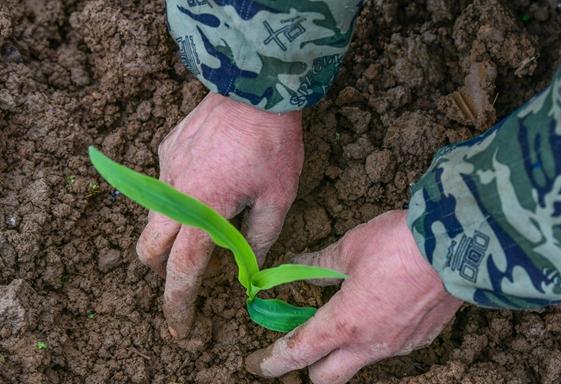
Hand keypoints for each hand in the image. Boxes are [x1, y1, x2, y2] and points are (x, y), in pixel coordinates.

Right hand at [136, 93, 303, 338]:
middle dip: (165, 270)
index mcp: (203, 211)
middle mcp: (174, 193)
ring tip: (210, 215)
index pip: (181, 270)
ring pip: (154, 217)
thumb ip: (260, 239)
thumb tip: (250, 267)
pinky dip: (180, 195)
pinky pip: (165, 183)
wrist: (256, 87)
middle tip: (193, 269)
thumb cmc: (273, 144)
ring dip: (173, 231)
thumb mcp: (278, 198)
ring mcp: (165, 169)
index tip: (180, 327)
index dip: (179, 303)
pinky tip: (210, 176)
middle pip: (150, 250)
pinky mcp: (167, 148)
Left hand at [245, 210, 461, 383]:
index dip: (273, 361)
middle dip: (308, 366)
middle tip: (302, 341)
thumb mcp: (350, 248)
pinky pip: (389, 346)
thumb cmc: (400, 245)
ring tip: (348, 312)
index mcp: (346, 323)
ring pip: (360, 361)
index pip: (299, 352)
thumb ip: (320, 264)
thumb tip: (299, 266)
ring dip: (345, 347)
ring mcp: (399, 346)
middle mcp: (371, 345)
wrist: (460, 247)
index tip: (258, 363)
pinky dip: (375, 334)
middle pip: (327, 378)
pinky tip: (382, 305)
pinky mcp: (422, 338)